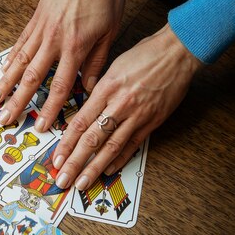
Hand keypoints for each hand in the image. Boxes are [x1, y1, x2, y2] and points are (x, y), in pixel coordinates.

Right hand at [0, 0, 125, 130]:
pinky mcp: (37, 17)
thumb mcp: (110, 32)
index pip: (59, 86)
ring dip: (5, 82)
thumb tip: (89, 88)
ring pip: (20, 61)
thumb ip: (97, 62)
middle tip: (4, 119)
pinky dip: (11, 58)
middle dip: (17, 101)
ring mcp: (42, 28)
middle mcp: (54, 40)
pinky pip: (21, 42)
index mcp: (75, 47)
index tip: (40, 126)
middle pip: (32, 78)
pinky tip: (3, 70)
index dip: (49, 109)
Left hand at [53, 24, 202, 189]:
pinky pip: (133, 144)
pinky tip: (109, 170)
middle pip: (92, 139)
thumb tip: (86, 110)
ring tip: (82, 182)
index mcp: (106, 88)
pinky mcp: (153, 121)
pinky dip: (120, 159)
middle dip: (75, 162)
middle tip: (62, 179)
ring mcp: (137, 115)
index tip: (56, 159)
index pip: (80, 122)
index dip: (66, 144)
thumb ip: (99, 90)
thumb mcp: (114, 66)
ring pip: (111, 147)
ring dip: (95, 168)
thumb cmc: (146, 54)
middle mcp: (119, 104)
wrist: (178, 52)